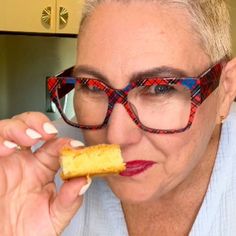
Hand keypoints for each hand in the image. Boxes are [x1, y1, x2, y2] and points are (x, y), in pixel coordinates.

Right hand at [0, 112, 88, 235]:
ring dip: (22, 127)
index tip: (74, 146)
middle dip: (40, 123)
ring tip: (32, 138)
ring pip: (10, 129)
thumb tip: (84, 181)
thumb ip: (70, 200)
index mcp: (42, 170)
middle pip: (32, 127)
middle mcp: (25, 161)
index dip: (65, 142)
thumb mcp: (54, 218)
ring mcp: (7, 161)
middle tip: (49, 133)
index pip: (55, 146)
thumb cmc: (28, 232)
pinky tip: (9, 148)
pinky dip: (0, 139)